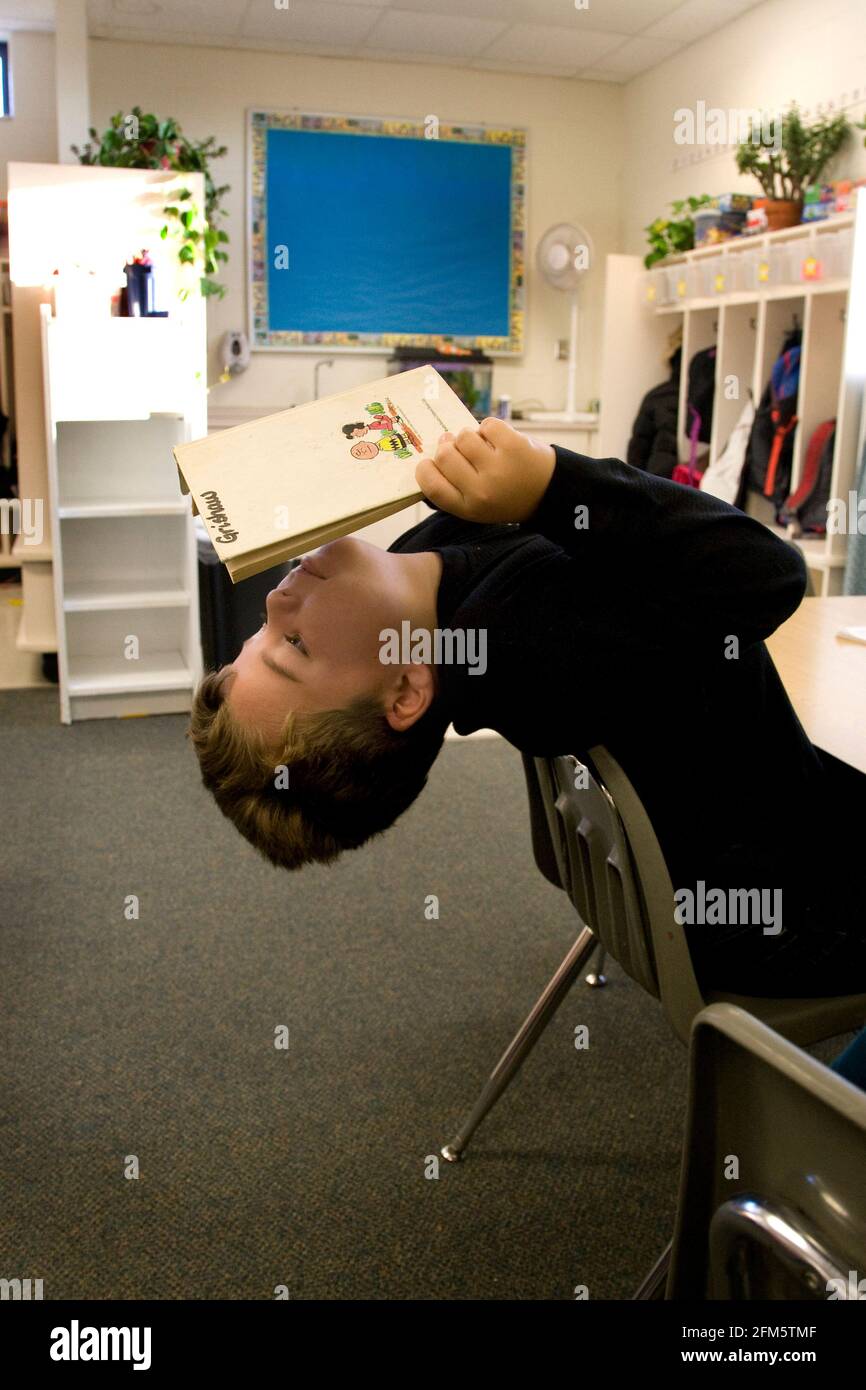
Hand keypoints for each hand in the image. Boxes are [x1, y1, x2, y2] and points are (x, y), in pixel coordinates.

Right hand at [415, 418, 555, 523]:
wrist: (548, 492)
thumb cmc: (504, 497)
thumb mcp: (477, 506)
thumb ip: (453, 488)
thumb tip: (432, 454)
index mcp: (468, 508)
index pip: (432, 485)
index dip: (425, 469)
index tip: (429, 463)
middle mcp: (481, 490)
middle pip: (444, 455)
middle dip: (447, 446)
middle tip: (457, 448)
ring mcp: (498, 467)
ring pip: (464, 436)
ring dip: (469, 436)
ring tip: (481, 445)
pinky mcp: (514, 445)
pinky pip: (486, 424)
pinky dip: (489, 428)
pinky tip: (497, 440)